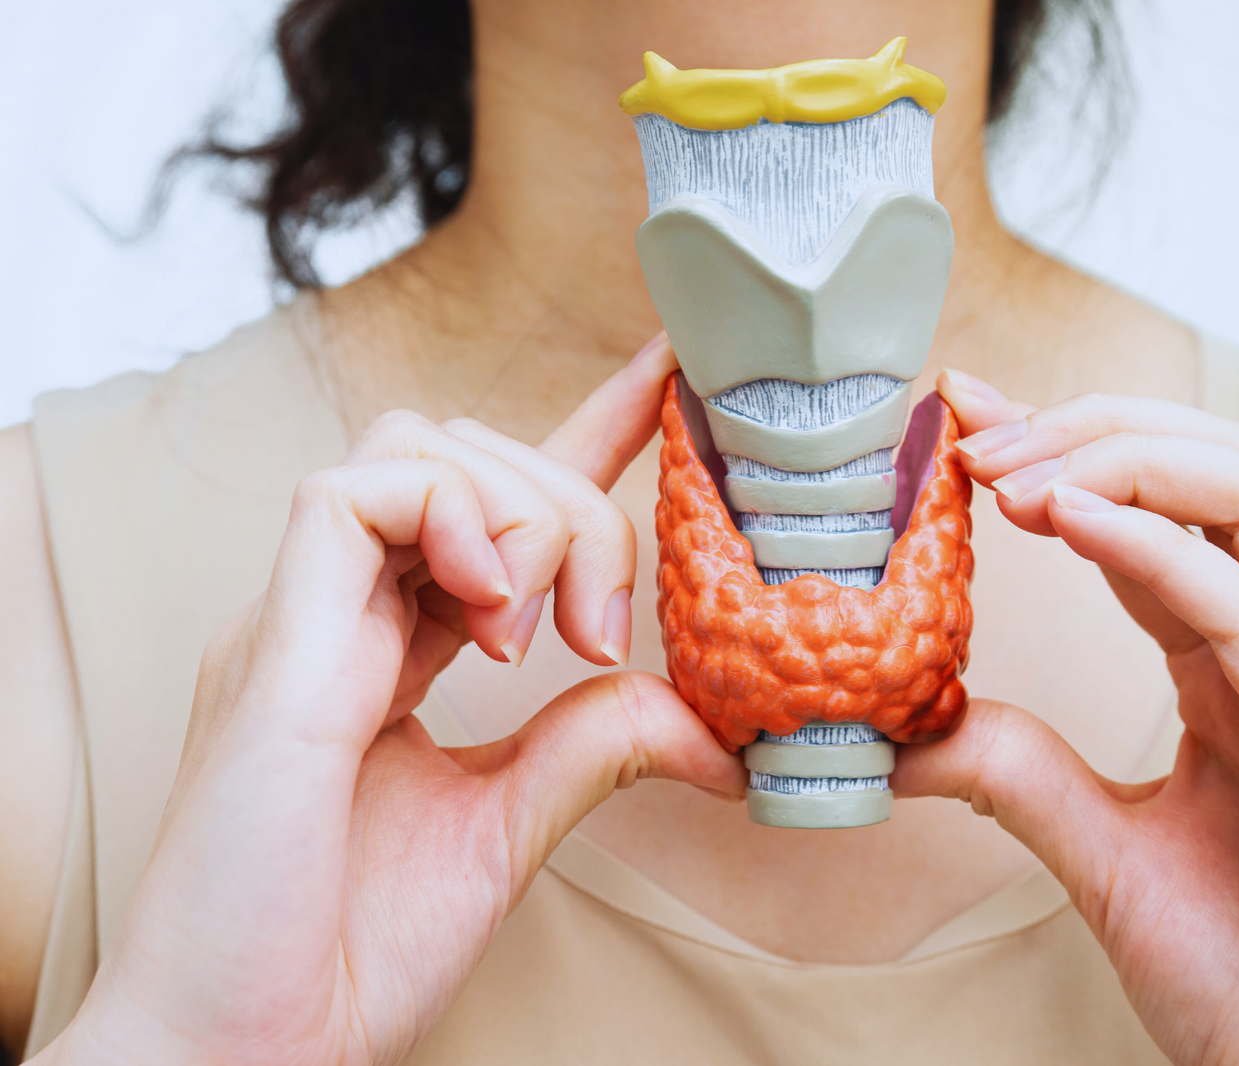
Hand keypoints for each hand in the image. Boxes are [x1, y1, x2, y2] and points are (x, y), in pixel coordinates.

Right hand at [34, 334, 744, 1065]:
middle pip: (471, 452)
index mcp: (392, 646)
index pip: (498, 501)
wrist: (249, 1048)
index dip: (586, 431)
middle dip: (575, 509)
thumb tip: (711, 725)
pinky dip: (450, 519)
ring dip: (521, 513)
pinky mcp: (273, 637)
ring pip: (417, 444)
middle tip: (602, 638)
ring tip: (538, 636)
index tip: (667, 382)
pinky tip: (491, 610)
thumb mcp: (508, 826)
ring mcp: (303, 615)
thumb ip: (594, 746)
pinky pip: (353, 492)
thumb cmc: (349, 946)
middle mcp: (345, 611)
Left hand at [894, 369, 1238, 1064]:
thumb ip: (1025, 775)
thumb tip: (912, 729)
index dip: (1071, 446)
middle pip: (1229, 466)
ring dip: (1130, 456)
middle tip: (975, 433)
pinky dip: (1161, 543)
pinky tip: (1067, 518)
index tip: (967, 411)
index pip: (1170, 511)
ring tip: (1010, 472)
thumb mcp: (1112, 857)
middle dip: (1099, 424)